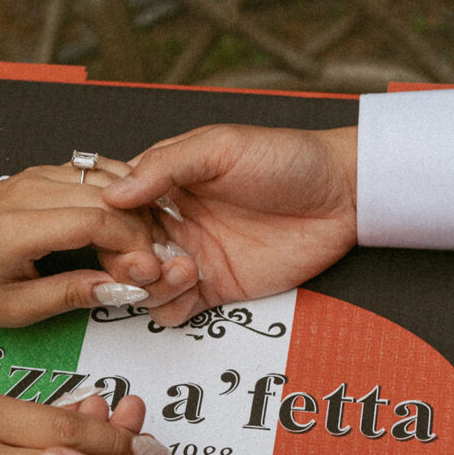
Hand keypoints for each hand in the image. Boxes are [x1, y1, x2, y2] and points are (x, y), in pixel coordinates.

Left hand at [0, 158, 196, 325]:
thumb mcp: (16, 307)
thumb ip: (70, 295)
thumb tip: (121, 290)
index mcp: (18, 228)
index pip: (94, 222)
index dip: (131, 246)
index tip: (146, 271)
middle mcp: (30, 192)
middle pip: (108, 199)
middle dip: (141, 232)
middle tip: (152, 263)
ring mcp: (39, 176)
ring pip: (108, 181)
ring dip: (136, 211)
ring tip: (145, 245)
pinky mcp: (46, 172)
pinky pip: (96, 173)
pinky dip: (122, 195)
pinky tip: (131, 219)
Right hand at [103, 124, 357, 325]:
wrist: (344, 196)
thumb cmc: (288, 158)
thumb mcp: (221, 146)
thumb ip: (166, 166)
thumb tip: (114, 194)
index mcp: (165, 182)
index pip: (113, 207)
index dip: (109, 223)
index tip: (123, 228)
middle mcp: (172, 221)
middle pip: (120, 251)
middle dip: (125, 260)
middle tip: (150, 258)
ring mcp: (192, 256)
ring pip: (142, 284)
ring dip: (149, 285)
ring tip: (183, 269)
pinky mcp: (215, 288)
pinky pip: (174, 308)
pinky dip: (170, 306)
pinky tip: (191, 287)